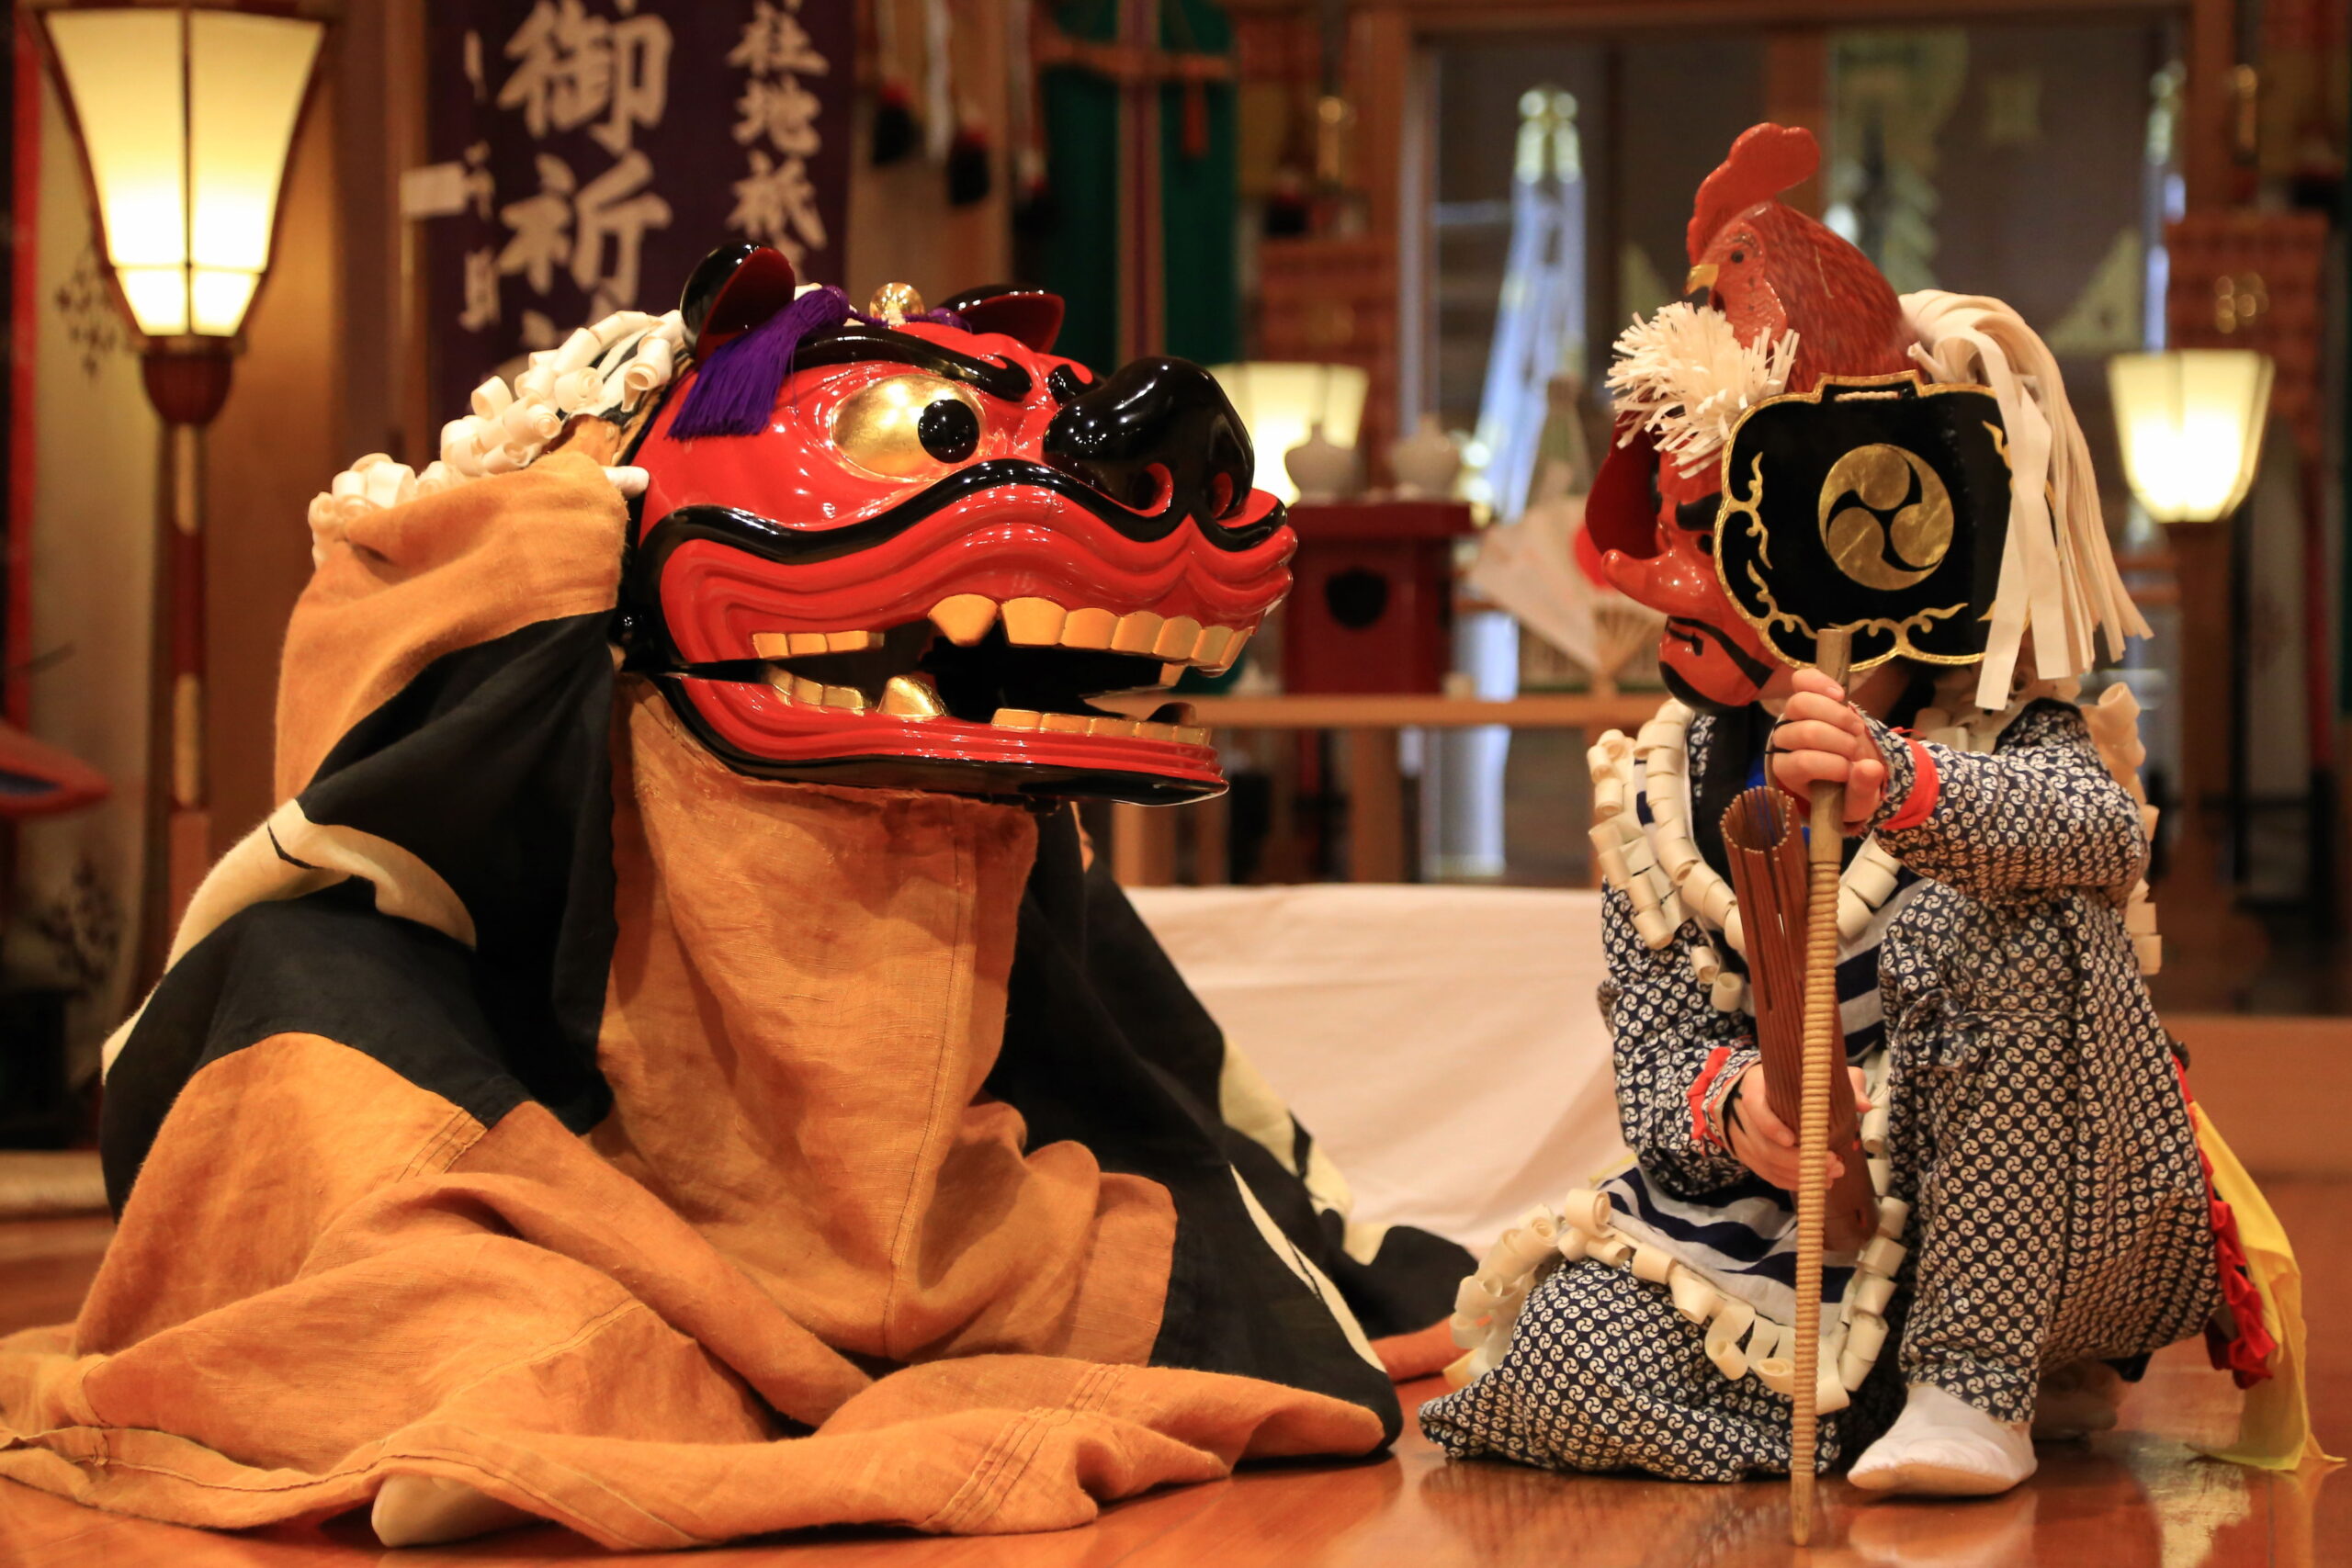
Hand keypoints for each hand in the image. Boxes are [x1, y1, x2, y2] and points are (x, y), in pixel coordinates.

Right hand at [1723, 1064, 1870, 1191]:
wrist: (1764, 1089)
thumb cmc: (1794, 1079)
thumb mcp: (1822, 1073)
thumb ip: (1846, 1083)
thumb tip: (1863, 1105)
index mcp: (1755, 1087)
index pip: (1754, 1107)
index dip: (1770, 1125)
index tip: (1792, 1139)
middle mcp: (1743, 1114)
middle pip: (1763, 1144)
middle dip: (1798, 1160)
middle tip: (1834, 1164)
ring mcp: (1742, 1137)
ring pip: (1766, 1163)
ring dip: (1798, 1174)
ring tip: (1831, 1176)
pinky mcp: (1748, 1155)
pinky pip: (1767, 1174)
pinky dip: (1789, 1181)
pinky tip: (1813, 1182)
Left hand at [1769, 669, 1887, 829]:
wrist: (1853, 764)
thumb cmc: (1850, 788)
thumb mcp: (1860, 800)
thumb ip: (1863, 789)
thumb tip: (1869, 767)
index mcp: (1789, 772)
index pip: (1804, 763)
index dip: (1833, 765)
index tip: (1852, 771)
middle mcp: (1784, 743)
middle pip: (1805, 731)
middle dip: (1841, 740)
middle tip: (1857, 751)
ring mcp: (1793, 717)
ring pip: (1801, 704)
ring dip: (1839, 716)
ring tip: (1856, 729)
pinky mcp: (1806, 696)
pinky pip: (1803, 680)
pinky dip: (1822, 683)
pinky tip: (1840, 695)